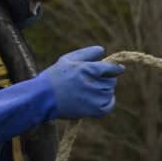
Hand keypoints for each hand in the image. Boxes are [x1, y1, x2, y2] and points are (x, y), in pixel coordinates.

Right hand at [0, 45, 124, 141]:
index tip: (119, 69)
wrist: (42, 98)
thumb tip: (102, 50)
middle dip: (106, 79)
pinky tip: (102, 100)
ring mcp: (94, 98)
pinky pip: (109, 106)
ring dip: (105, 91)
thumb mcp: (67, 59)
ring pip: (109, 92)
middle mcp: (93, 83)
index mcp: (87, 69)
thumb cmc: (54, 77)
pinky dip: (108, 103)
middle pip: (111, 81)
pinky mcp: (93, 110)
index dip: (116, 69)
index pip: (111, 68)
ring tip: (92, 90)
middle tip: (96, 81)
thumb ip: (86, 53)